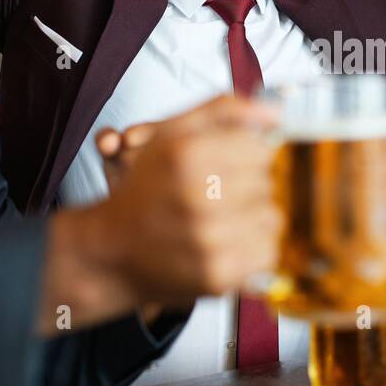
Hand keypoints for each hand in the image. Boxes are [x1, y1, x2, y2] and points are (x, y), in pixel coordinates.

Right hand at [40, 95, 282, 331]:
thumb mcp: (173, 134)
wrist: (109, 250)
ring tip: (223, 217)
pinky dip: (254, 247)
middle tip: (219, 193)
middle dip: (248, 185)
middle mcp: (198, 197)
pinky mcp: (216, 273)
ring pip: (271, 216)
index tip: (232, 163)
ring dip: (252, 216)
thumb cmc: (144, 189)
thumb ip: (225, 111)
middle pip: (265, 182)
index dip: (248, 155)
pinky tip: (228, 241)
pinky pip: (267, 252)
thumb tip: (276, 112)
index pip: (259, 148)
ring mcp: (208, 239)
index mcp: (187, 156)